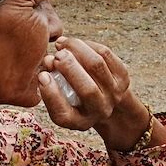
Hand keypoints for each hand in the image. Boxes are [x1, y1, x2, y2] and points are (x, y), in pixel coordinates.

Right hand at [39, 36, 153, 150]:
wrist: (107, 99)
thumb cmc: (75, 96)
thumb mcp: (61, 99)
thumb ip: (50, 84)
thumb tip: (48, 61)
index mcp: (79, 121)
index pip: (63, 114)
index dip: (51, 95)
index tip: (42, 76)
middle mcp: (99, 111)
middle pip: (87, 89)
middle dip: (69, 68)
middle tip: (56, 55)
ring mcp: (115, 94)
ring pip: (96, 65)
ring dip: (77, 50)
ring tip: (62, 44)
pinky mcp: (123, 77)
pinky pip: (105, 54)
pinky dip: (88, 45)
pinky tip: (76, 44)